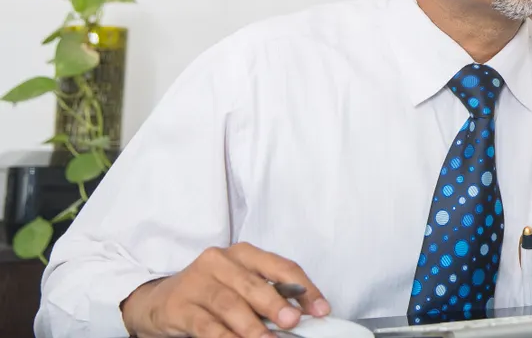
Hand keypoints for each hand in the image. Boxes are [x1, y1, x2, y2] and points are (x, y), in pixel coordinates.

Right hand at [121, 242, 329, 337]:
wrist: (159, 302)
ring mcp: (196, 282)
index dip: (303, 288)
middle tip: (293, 322)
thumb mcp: (241, 286)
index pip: (280, 267)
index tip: (321, 310)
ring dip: (252, 327)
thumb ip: (269, 295)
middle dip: (276, 304)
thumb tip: (303, 315)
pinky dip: (225, 337)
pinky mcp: (179, 306)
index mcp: (243, 254)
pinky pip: (206, 325)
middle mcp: (219, 261)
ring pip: (229, 304)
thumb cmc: (211, 293)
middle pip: (253, 284)